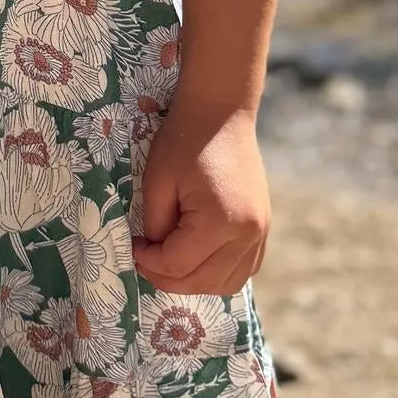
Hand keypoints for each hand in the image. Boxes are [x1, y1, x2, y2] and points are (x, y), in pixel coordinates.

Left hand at [133, 106, 270, 296]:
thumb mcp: (157, 183)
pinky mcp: (264, 228)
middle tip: (145, 261)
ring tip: (170, 263)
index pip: (178, 264)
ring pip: (227, 283)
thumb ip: (156, 225)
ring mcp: (260, 233)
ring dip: (195, 282)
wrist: (221, 114)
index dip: (149, 262)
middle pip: (203, 281)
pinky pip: (244, 269)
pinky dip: (219, 273)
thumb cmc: (184, 142)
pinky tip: (197, 258)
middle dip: (168, 278)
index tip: (134, 246)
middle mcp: (247, 235)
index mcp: (219, 222)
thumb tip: (155, 254)